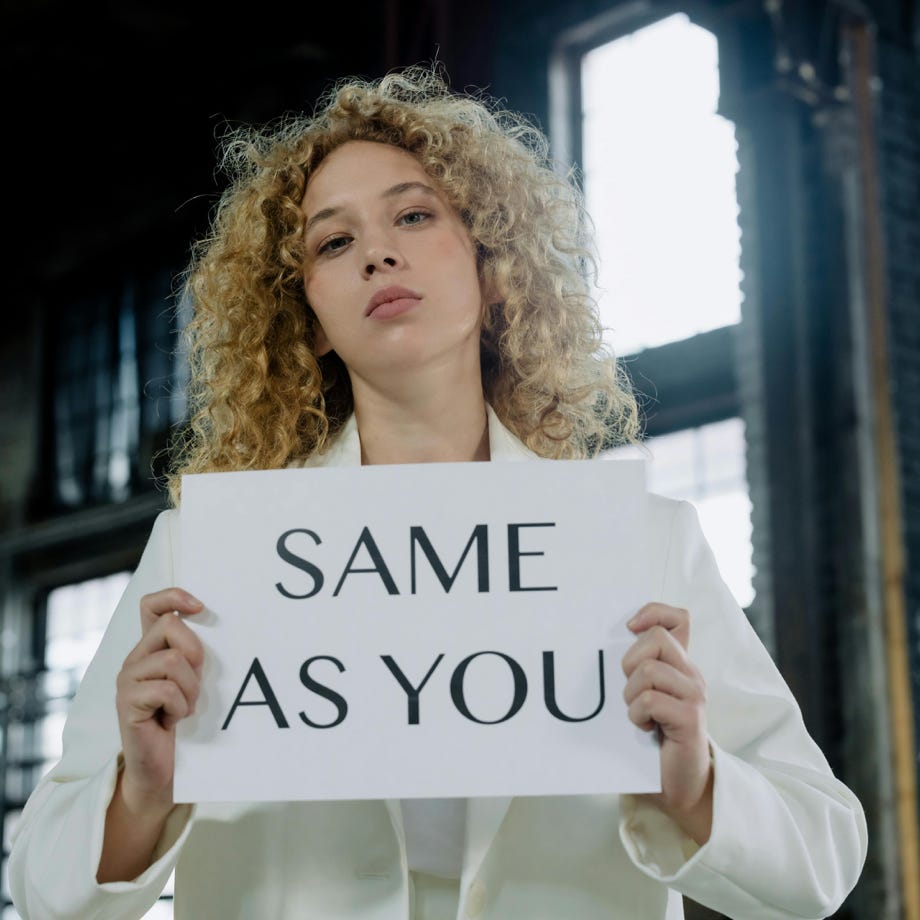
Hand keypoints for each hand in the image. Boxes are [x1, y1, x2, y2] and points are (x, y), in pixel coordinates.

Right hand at [115, 587, 204, 816]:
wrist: (163, 767)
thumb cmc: (182, 718)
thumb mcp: (193, 678)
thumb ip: (193, 652)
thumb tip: (211, 620)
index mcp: (150, 648)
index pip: (151, 604)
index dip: (174, 596)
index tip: (201, 607)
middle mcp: (134, 658)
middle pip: (171, 625)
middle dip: (195, 654)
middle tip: (193, 686)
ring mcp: (127, 679)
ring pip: (173, 659)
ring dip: (190, 688)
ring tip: (184, 707)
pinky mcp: (126, 703)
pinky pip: (165, 689)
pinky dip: (179, 706)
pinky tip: (173, 720)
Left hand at [622, 602, 712, 843]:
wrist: (677, 785)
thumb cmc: (652, 739)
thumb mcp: (641, 696)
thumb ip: (633, 671)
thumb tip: (597, 645)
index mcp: (679, 665)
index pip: (678, 618)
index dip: (653, 612)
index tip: (629, 628)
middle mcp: (691, 675)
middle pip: (656, 638)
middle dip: (630, 662)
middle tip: (631, 691)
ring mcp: (693, 695)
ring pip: (648, 669)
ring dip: (630, 695)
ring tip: (638, 715)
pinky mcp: (690, 719)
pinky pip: (649, 700)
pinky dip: (636, 715)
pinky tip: (645, 728)